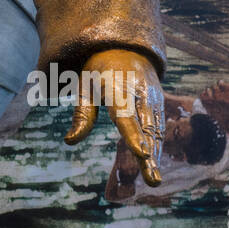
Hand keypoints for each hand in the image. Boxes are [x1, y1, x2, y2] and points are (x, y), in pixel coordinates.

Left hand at [65, 48, 164, 186]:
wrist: (125, 47)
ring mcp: (152, 97)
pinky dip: (158, 146)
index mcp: (116, 86)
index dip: (134, 135)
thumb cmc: (97, 70)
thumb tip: (69, 141)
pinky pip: (159, 126)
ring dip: (156, 155)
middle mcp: (138, 92)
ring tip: (154, 180)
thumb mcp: (84, 86)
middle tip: (153, 180)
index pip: (125, 115)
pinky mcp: (158, 102)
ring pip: (155, 129)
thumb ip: (81, 114)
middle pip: (145, 127)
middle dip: (149, 154)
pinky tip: (155, 167)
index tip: (142, 154)